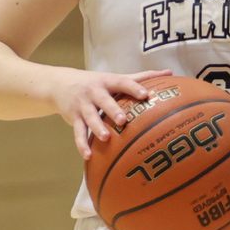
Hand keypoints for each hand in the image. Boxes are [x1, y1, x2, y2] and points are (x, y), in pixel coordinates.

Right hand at [53, 69, 169, 159]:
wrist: (60, 84)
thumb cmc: (96, 83)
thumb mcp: (114, 77)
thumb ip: (140, 77)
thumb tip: (169, 72)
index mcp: (107, 81)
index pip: (122, 82)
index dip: (134, 88)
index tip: (145, 95)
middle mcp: (94, 92)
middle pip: (104, 101)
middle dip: (113, 110)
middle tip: (123, 120)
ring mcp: (83, 105)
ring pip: (90, 118)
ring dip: (97, 128)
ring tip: (106, 138)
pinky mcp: (73, 118)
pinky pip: (78, 132)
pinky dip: (82, 144)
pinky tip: (88, 156)